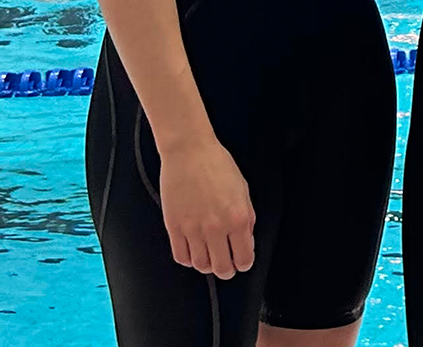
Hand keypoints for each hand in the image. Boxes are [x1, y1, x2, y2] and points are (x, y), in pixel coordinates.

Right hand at [158, 137, 256, 278]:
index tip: (242, 262)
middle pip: (221, 268)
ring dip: (207, 266)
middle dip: (226, 270)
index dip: (244, 263)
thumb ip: (247, 218)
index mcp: (238, 218)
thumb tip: (246, 239)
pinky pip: (180, 256)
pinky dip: (188, 259)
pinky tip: (193, 251)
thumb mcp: (243, 190)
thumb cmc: (218, 165)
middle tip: (226, 266)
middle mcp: (216, 228)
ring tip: (210, 258)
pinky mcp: (174, 226)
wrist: (189, 151)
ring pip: (200, 265)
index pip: (244, 258)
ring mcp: (193, 228)